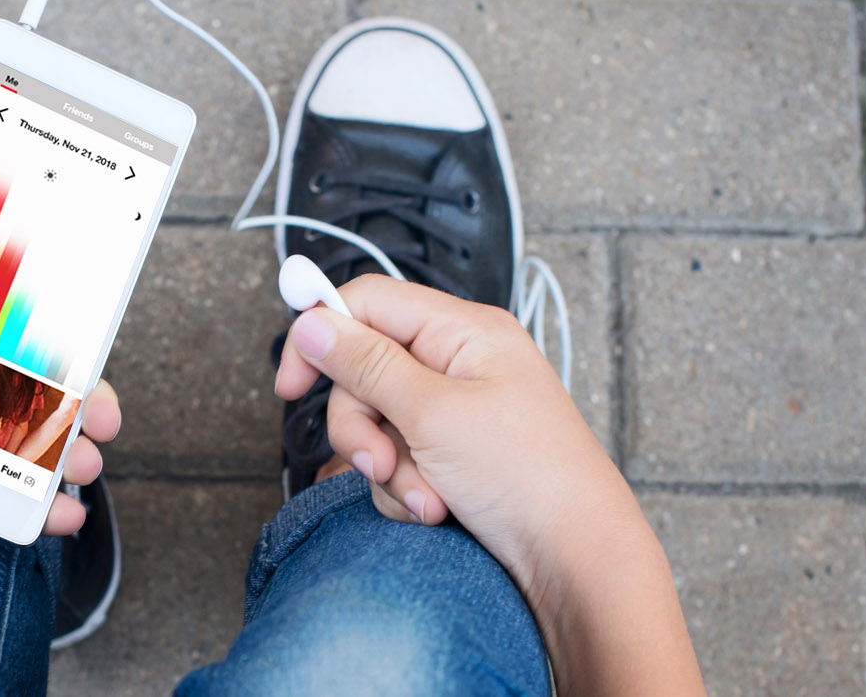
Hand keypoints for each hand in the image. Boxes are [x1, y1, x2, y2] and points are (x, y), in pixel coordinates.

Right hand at [273, 274, 625, 588]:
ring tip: (426, 498)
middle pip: (363, 373)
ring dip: (388, 469)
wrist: (574, 562)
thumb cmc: (531, 478)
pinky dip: (405, 491)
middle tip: (380, 462)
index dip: (322, 334)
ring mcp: (456, 414)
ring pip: (376, 425)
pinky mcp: (453, 459)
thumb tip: (313, 321)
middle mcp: (459, 365)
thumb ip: (366, 364)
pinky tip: (436, 512)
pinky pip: (396, 463)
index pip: (369, 303)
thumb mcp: (433, 414)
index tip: (291, 384)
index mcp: (465, 332)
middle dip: (363, 427)